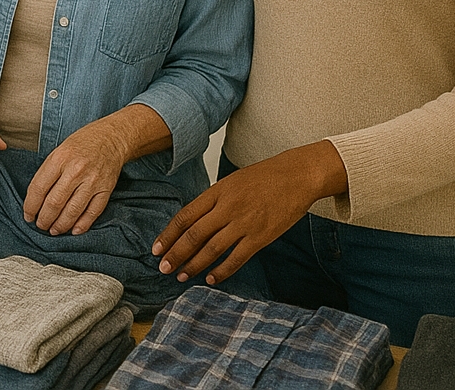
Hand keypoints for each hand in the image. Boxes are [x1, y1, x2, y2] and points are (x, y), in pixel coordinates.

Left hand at [23, 120, 129, 235]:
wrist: (111, 137)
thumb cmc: (81, 144)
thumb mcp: (59, 151)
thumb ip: (47, 173)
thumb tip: (35, 199)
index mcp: (60, 159)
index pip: (39, 188)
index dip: (31, 206)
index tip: (27, 215)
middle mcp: (76, 171)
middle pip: (55, 202)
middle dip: (44, 219)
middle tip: (40, 225)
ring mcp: (92, 181)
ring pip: (73, 211)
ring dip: (61, 225)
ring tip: (53, 230)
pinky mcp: (106, 189)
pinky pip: (93, 212)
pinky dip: (82, 224)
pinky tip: (74, 231)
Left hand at [152, 140, 347, 284]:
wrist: (298, 176)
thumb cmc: (264, 177)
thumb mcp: (231, 181)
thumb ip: (213, 201)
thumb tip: (194, 222)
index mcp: (216, 192)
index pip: (185, 216)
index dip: (168, 235)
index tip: (156, 249)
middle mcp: (227, 208)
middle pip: (194, 235)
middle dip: (176, 254)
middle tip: (163, 269)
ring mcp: (244, 223)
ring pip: (212, 249)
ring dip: (194, 265)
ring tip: (182, 276)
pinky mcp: (261, 237)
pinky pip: (237, 258)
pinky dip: (222, 271)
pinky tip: (211, 279)